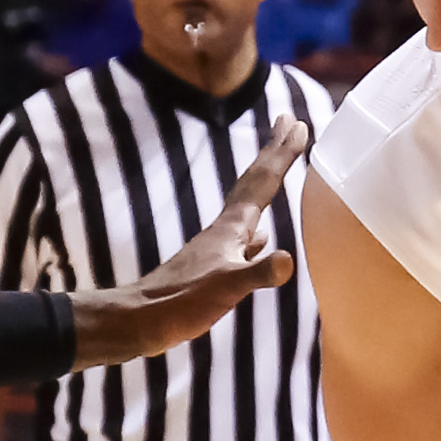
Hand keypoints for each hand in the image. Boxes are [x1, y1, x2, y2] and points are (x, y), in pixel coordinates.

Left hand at [72, 117, 307, 367]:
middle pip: (253, 182)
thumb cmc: (180, 304)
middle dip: (272, 152)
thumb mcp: (226, 289)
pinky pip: (242, 236)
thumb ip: (258, 273)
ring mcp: (217, 247)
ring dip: (264, 183)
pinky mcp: (211, 267)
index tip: (300, 124)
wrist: (140, 320)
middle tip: (288, 121)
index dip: (283, 154)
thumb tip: (288, 260)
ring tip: (275, 168)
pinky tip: (260, 236)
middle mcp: (225, 229)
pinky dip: (255, 228)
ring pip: (247, 205)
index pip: (264, 182)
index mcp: (232, 228)